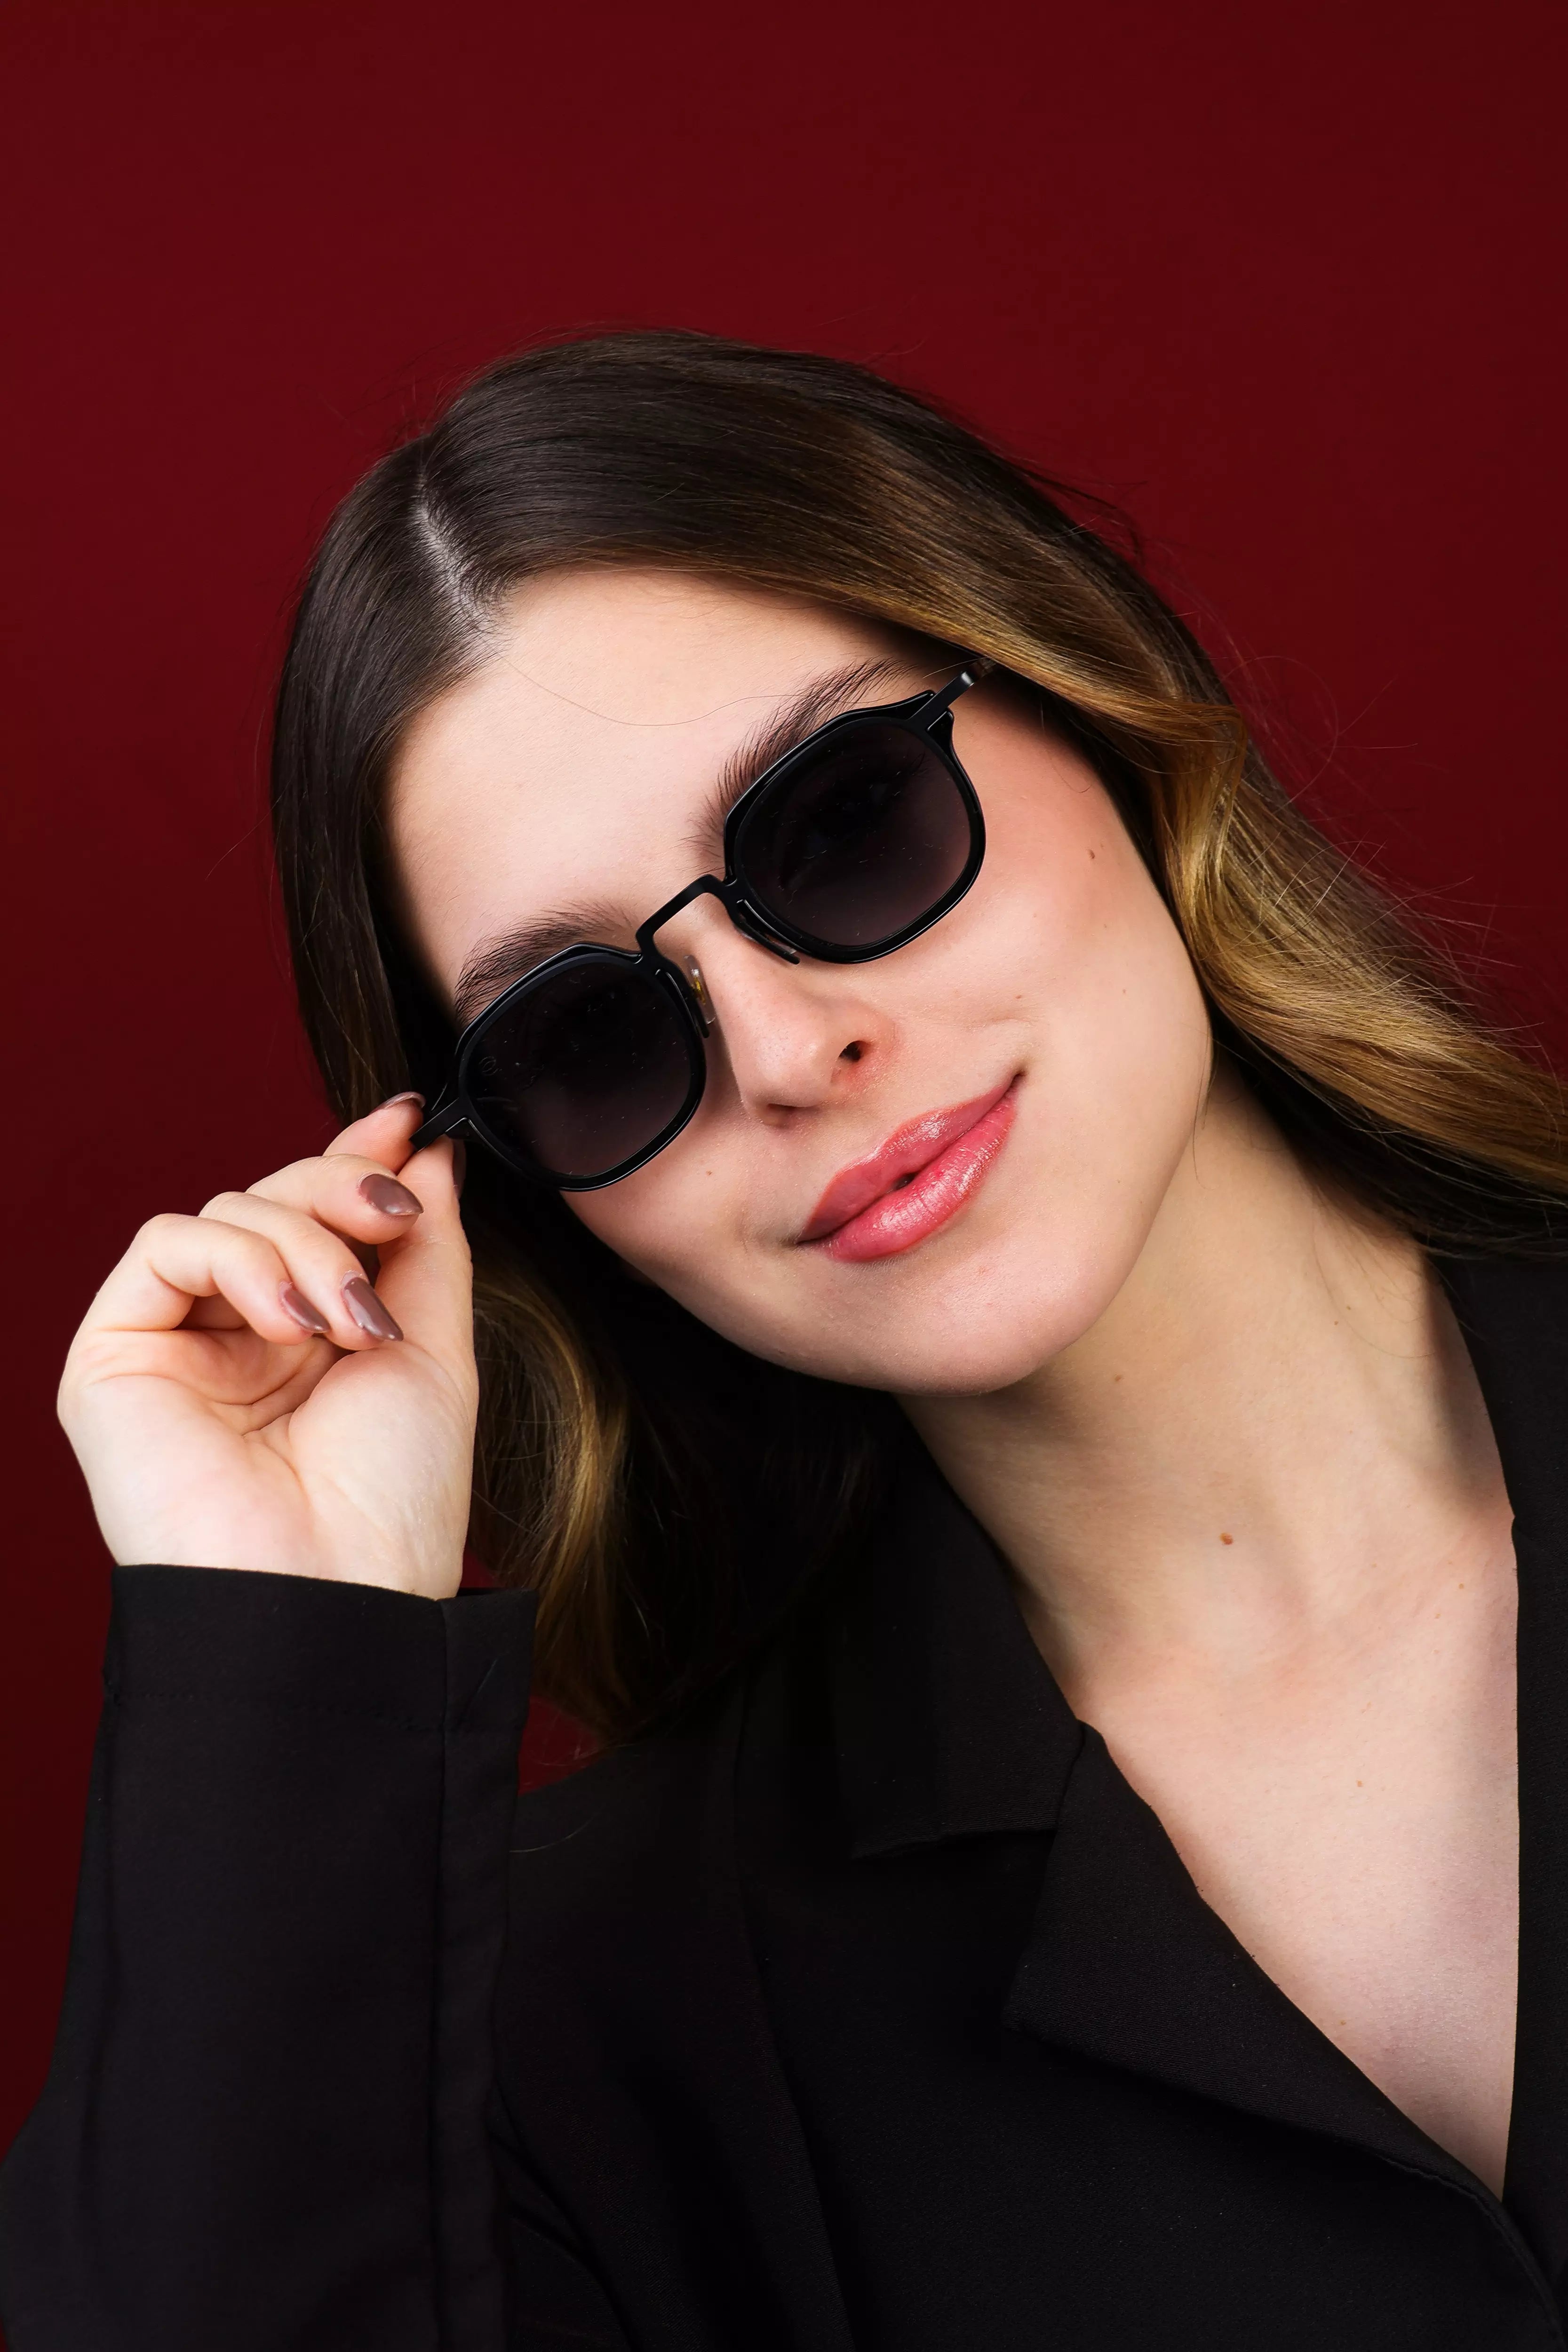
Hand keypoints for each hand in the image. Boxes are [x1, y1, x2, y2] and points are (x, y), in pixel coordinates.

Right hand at [58, 1097, 476, 1598]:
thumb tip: (424, 1152)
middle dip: (342, 1190)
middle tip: (392, 1221)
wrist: (339, 1592)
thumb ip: (426, 1246)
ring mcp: (177, 1345)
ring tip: (351, 1320)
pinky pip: (167, 1245)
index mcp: (313, 1338)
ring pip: (228, 1211)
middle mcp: (242, 1337)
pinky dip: (241, 1261)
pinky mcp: (114, 1356)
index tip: (406, 1122)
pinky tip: (291, 1324)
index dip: (355, 1157)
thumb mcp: (437, 1350)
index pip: (316, 1216)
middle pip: (276, 1197)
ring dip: (306, 1242)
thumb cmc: (392, 1502)